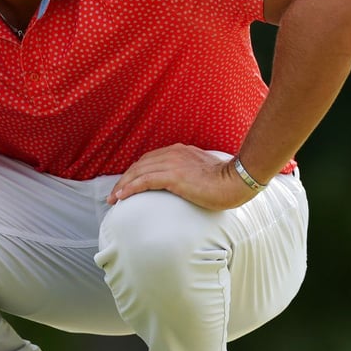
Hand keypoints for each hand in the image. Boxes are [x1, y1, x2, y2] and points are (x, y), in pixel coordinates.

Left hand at [108, 144, 258, 210]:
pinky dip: (130, 188)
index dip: (135, 172)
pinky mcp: (173, 177)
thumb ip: (190, 172)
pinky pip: (144, 181)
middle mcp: (173, 153)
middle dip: (124, 179)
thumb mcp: (203, 171)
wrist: (236, 180)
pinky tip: (121, 197)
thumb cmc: (225, 180)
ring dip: (122, 186)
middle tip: (114, 194)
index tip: (126, 184)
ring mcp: (172, 164)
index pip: (149, 160)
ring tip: (113, 199)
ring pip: (138, 173)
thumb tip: (185, 183)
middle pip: (139, 165)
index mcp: (179, 151)